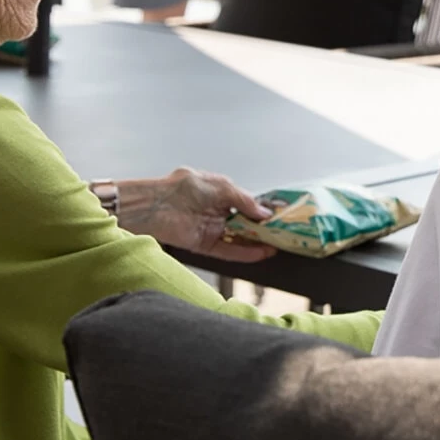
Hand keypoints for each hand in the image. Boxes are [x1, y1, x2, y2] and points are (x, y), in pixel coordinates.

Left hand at [114, 167, 277, 261]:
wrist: (154, 205)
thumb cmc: (183, 188)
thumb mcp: (221, 186)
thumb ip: (244, 201)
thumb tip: (265, 214)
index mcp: (221, 194)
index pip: (248, 204)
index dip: (264, 211)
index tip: (282, 216)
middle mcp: (218, 212)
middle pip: (246, 224)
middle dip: (265, 229)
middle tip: (285, 233)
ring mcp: (211, 229)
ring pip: (240, 239)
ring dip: (258, 243)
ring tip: (279, 245)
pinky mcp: (204, 245)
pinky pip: (228, 251)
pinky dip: (245, 253)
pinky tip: (262, 253)